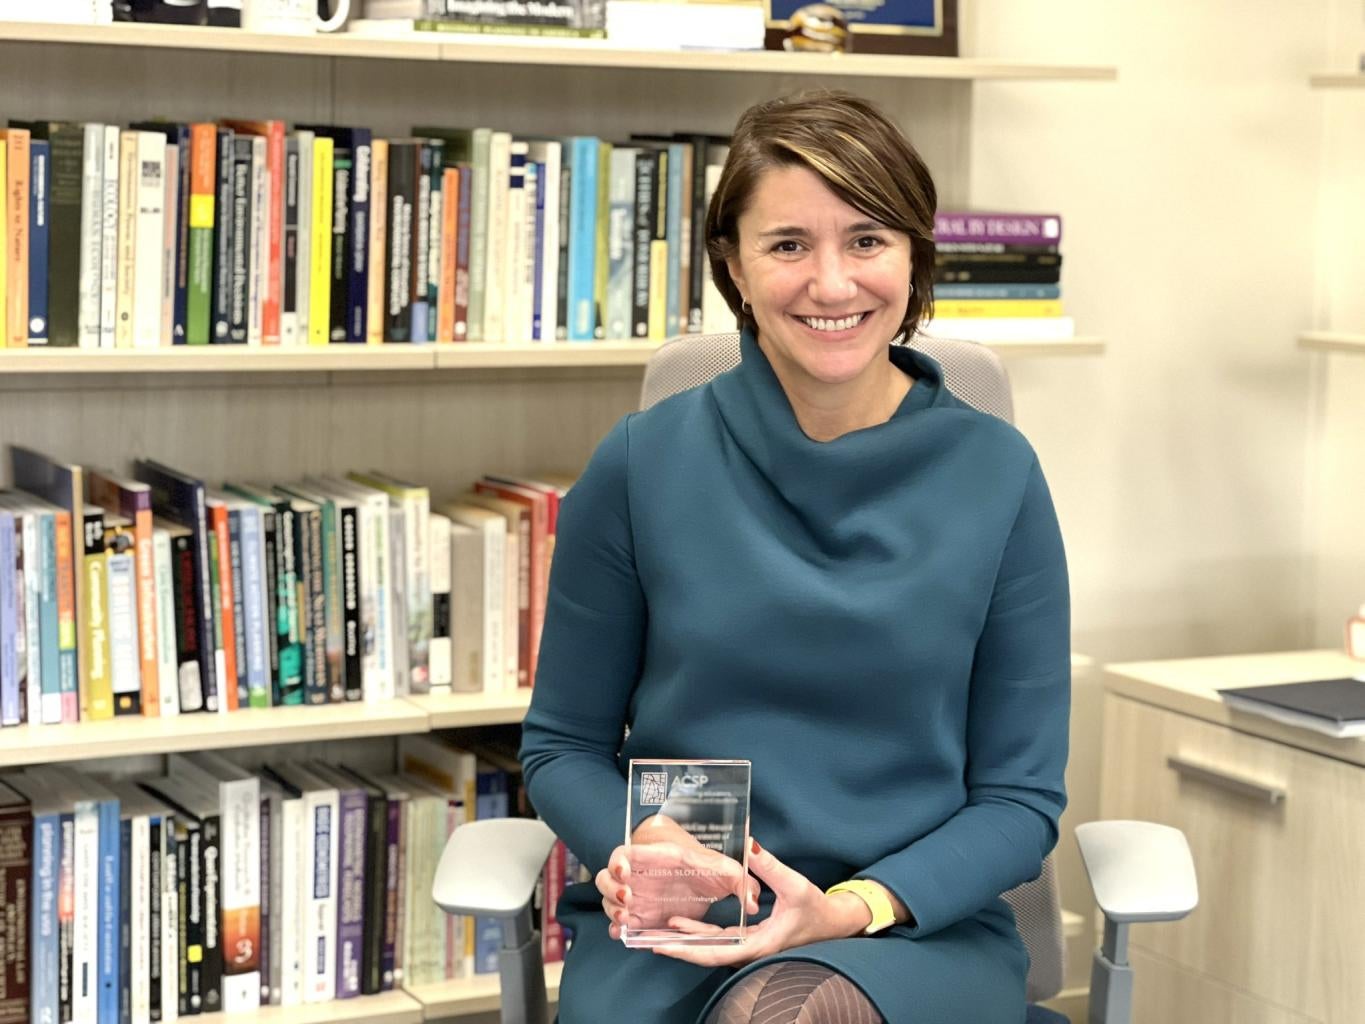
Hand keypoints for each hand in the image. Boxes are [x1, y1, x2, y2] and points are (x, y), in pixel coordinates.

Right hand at [596, 815, 759, 938]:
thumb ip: (742, 881)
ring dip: (611, 910)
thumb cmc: (713, 871)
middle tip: (625, 900)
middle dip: (609, 888)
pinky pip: (619, 922)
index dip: (618, 861)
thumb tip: (753, 902)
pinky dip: (616, 928)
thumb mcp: (728, 872)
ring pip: (608, 900)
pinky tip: (622, 933)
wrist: (706, 884)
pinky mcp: (640, 915)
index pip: (626, 853)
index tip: (624, 872)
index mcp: (658, 858)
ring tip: (625, 919)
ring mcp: (637, 896)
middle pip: (607, 876)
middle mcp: (641, 876)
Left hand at [650, 839, 874, 967]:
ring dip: (685, 941)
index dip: (687, 949)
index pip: (716, 952)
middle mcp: (750, 951)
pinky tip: (681, 925)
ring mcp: (748, 947)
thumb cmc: (816, 908)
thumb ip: (769, 866)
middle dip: (677, 948)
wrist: (833, 923)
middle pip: (707, 954)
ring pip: (710, 949)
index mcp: (759, 944)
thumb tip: (749, 845)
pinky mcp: (748, 940)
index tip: (663, 943)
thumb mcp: (795, 884)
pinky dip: (699, 935)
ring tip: (656, 931)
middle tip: (647, 939)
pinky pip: (718, 941)